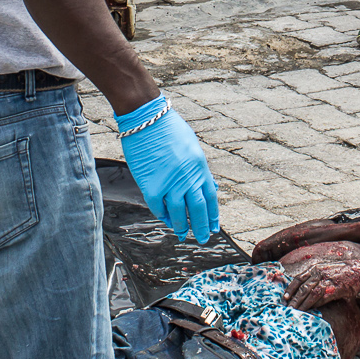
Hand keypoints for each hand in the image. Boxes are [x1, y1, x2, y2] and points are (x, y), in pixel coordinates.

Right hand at [118, 96, 220, 242]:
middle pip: (197, 210)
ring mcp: (169, 183)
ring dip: (181, 226)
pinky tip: (166, 220)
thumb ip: (200, 169)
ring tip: (183, 235)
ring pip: (178, 213)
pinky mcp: (151, 186)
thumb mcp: (193, 147)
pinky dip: (162, 215)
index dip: (212, 215)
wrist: (147, 120)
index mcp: (200, 167)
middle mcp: (188, 178)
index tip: (213, 227)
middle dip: (201, 227)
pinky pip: (158, 207)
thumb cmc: (168, 129)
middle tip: (203, 238)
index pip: (210, 198)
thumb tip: (210, 185)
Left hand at [284, 256, 359, 309]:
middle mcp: (319, 272)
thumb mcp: (326, 271)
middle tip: (287, 309)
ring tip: (295, 312)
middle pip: (302, 287)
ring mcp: (327, 280)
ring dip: (301, 304)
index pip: (298, 278)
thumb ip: (315, 277)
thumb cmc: (342, 274)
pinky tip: (309, 310)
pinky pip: (320, 297)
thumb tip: (304, 288)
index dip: (290, 289)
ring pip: (309, 293)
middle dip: (293, 299)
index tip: (284, 298)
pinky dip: (313, 304)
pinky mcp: (334, 288)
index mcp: (315, 268)